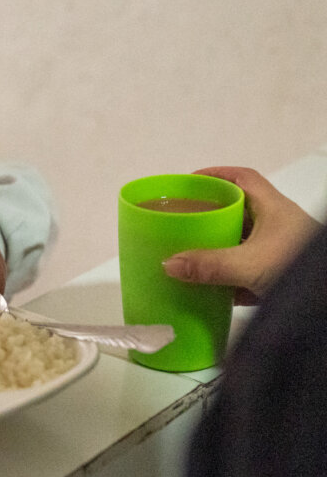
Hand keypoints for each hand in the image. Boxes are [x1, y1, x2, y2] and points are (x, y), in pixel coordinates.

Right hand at [162, 166, 319, 303]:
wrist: (326, 302)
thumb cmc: (295, 265)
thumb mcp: (249, 264)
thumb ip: (208, 265)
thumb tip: (166, 264)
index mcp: (273, 208)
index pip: (243, 178)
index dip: (216, 174)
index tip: (190, 182)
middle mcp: (277, 225)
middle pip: (240, 210)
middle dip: (211, 214)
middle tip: (184, 221)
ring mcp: (280, 250)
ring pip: (243, 242)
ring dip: (218, 248)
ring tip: (190, 255)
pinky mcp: (280, 274)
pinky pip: (249, 270)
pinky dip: (230, 277)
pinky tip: (212, 289)